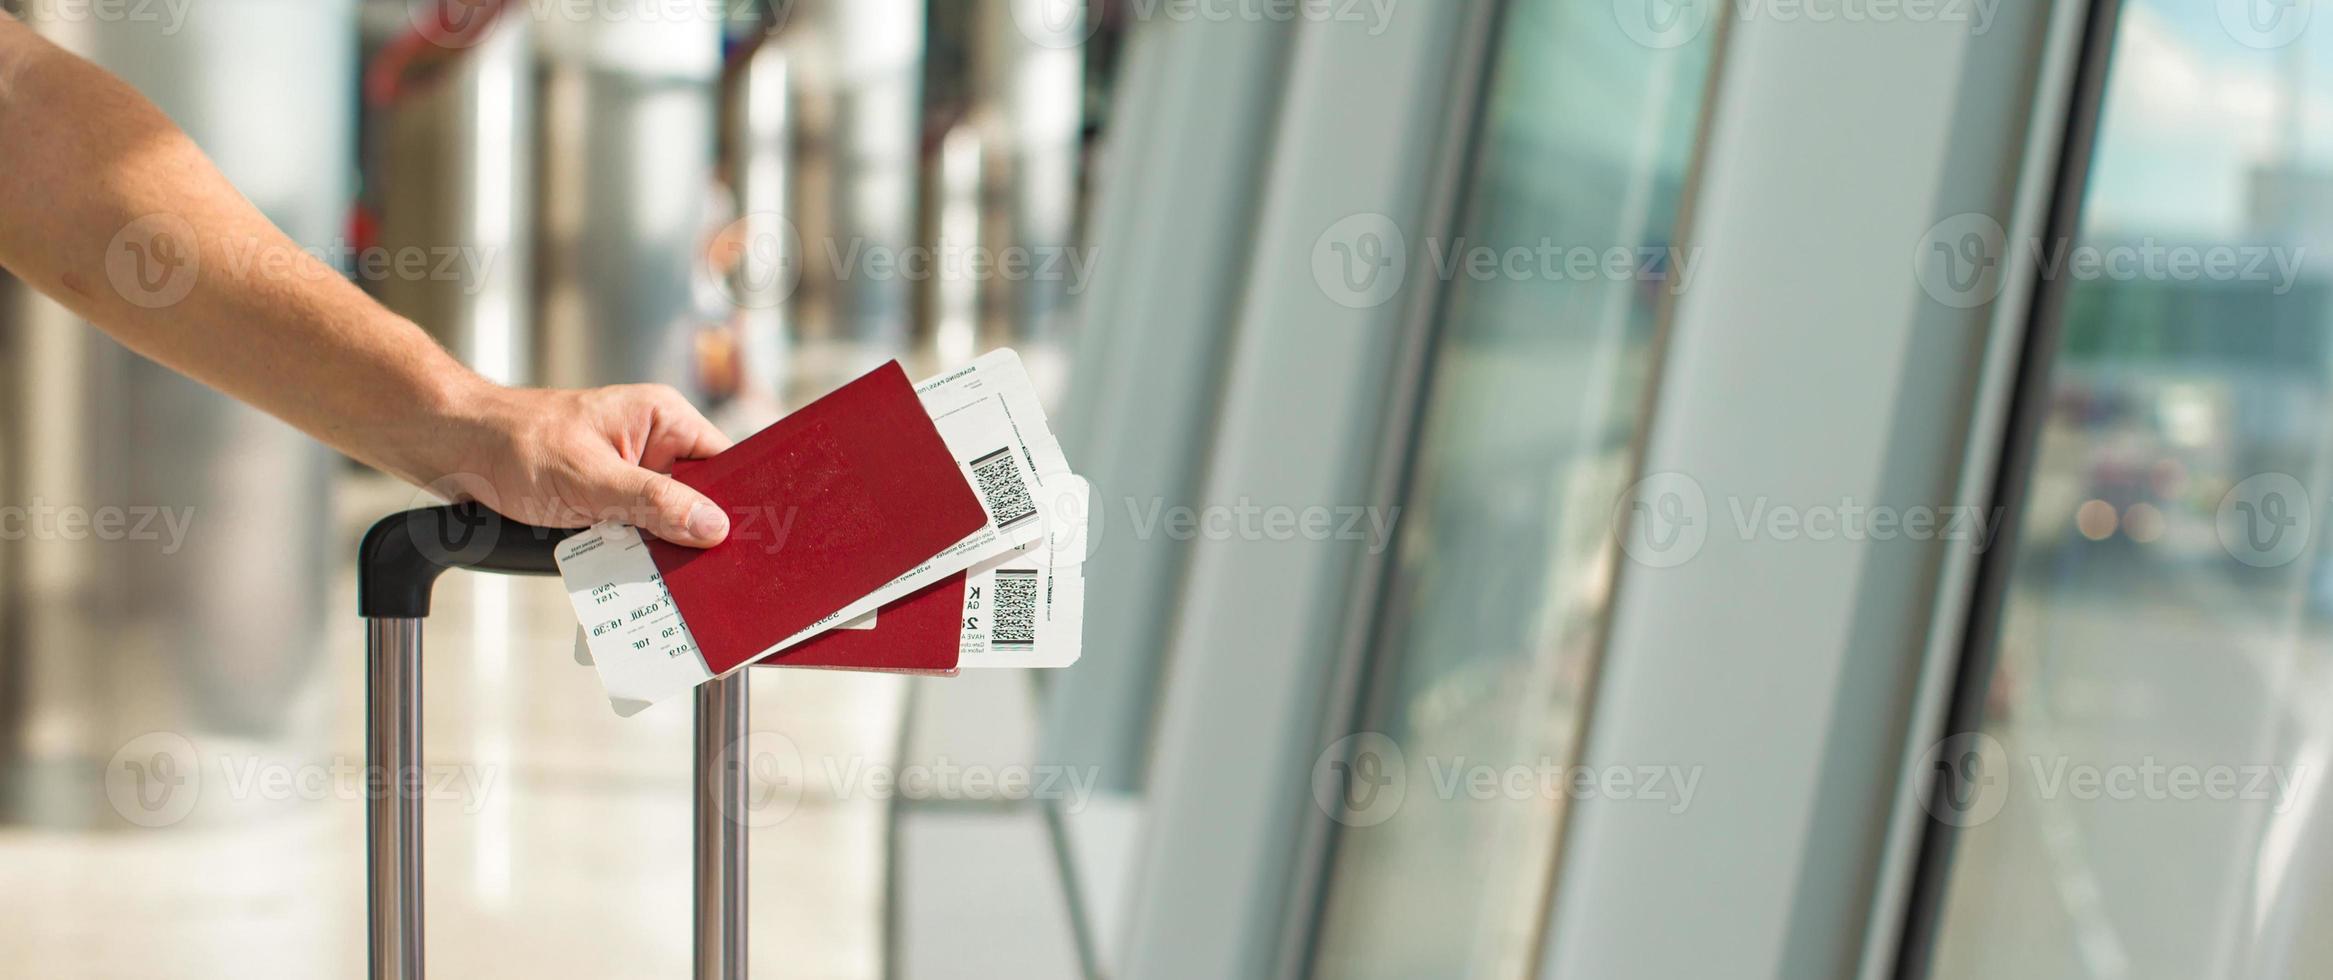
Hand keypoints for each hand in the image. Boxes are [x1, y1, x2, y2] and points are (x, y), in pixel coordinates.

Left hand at [404, 381, 737, 547]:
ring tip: (662, 574)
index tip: (743, 542)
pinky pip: (637, 531)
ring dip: (660, 548)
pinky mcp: (608, 497)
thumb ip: (655, 503)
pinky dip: (632, 553)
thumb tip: (712, 526)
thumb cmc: (513, 445)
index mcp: (661, 418)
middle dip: (696, 534)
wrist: (453, 450)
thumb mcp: (591, 480)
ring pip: (667, 520)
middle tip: (701, 568)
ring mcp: (630, 470)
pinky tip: (630, 571)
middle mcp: (652, 441)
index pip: (723, 463)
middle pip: (699, 497)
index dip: (735, 502)